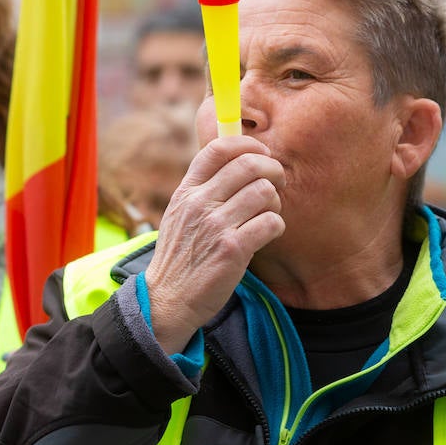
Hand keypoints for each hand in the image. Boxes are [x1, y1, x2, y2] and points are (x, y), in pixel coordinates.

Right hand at [144, 136, 284, 353]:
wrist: (168, 300)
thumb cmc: (180, 257)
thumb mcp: (180, 215)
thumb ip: (202, 189)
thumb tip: (236, 162)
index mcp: (186, 191)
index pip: (218, 149)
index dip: (247, 144)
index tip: (262, 153)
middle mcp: (199, 203)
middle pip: (249, 165)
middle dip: (273, 170)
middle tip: (278, 183)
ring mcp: (215, 226)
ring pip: (264, 191)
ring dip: (275, 201)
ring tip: (268, 214)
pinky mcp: (232, 249)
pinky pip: (271, 222)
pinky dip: (276, 226)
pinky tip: (267, 235)